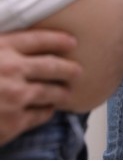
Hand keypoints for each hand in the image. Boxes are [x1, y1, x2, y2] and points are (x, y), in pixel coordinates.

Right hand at [0, 29, 82, 145]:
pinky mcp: (14, 121)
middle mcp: (13, 69)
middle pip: (52, 65)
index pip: (40, 39)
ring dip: (62, 91)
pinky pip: (40, 114)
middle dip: (69, 68)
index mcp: (2, 48)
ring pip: (51, 91)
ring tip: (68, 91)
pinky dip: (48, 111)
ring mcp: (16, 96)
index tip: (72, 42)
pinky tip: (50, 109)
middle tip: (78, 70)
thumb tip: (18, 44)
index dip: (59, 40)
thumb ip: (4, 45)